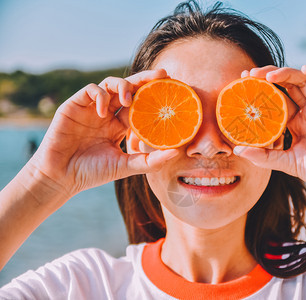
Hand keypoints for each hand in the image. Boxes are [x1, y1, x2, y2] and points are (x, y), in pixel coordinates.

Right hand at [27, 69, 178, 199]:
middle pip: (129, 89)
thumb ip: (150, 160)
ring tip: (128, 100)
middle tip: (162, 75)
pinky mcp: (75, 105)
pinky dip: (99, 96)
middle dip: (145, 79)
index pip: (140, 105)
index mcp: (120, 125)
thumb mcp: (125, 166)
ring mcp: (92, 108)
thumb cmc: (92, 173)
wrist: (61, 177)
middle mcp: (108, 114)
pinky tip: (103, 111)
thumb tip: (176, 152)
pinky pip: (91, 90)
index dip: (155, 96)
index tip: (173, 90)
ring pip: (111, 84)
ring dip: (123, 86)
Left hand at [235, 64, 305, 208]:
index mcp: (294, 121)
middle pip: (287, 85)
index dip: (261, 88)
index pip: (275, 99)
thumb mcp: (286, 163)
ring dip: (287, 73)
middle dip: (269, 76)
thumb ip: (264, 156)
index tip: (243, 81)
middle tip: (251, 74)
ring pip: (304, 80)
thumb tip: (238, 150)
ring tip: (269, 75)